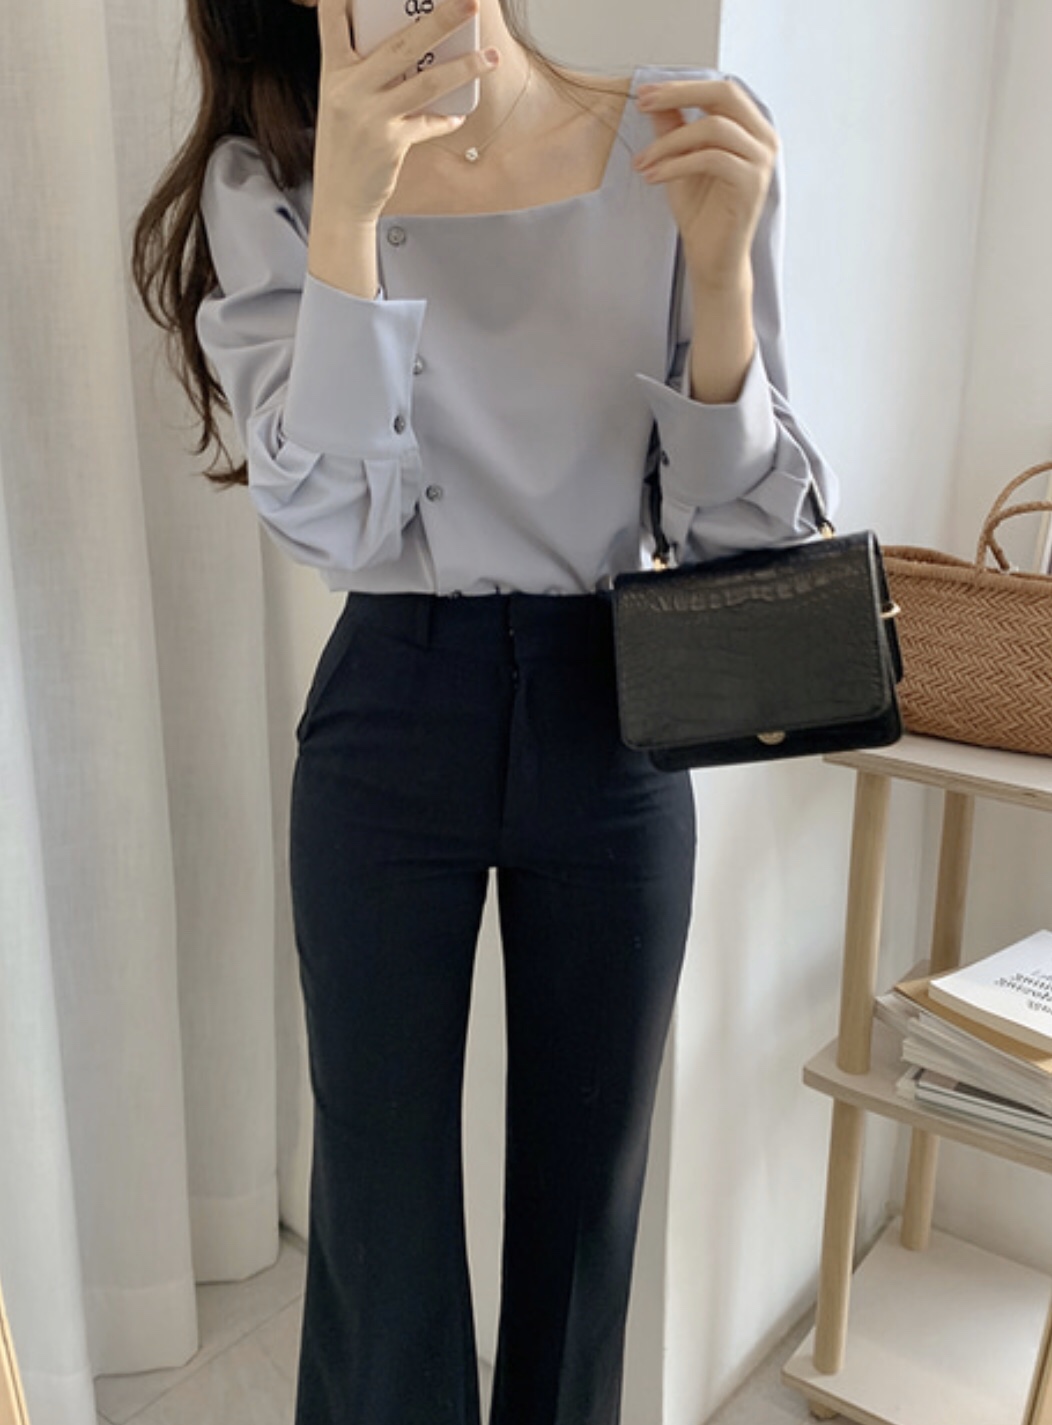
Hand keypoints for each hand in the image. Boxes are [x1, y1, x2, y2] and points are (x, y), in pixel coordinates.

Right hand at [313, 0, 497, 226]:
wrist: (339, 200)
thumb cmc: (343, 148)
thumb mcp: (341, 102)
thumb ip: (364, 73)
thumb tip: (411, 49)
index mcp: (333, 72)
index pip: (332, 18)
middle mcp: (349, 88)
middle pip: (401, 43)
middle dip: (441, 19)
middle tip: (470, 2)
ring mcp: (370, 115)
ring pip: (426, 82)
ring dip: (464, 67)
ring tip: (490, 56)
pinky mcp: (389, 142)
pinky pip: (428, 123)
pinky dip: (446, 119)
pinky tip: (458, 116)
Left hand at [633, 78, 777, 292]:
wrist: (712, 259)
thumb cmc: (701, 213)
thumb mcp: (680, 161)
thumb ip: (673, 127)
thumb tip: (655, 96)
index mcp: (750, 128)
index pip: (720, 89)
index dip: (682, 86)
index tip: (644, 92)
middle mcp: (763, 139)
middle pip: (724, 94)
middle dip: (679, 94)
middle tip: (642, 104)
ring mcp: (761, 161)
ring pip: (713, 128)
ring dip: (669, 142)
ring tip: (641, 162)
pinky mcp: (751, 183)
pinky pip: (710, 158)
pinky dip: (675, 164)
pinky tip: (652, 176)